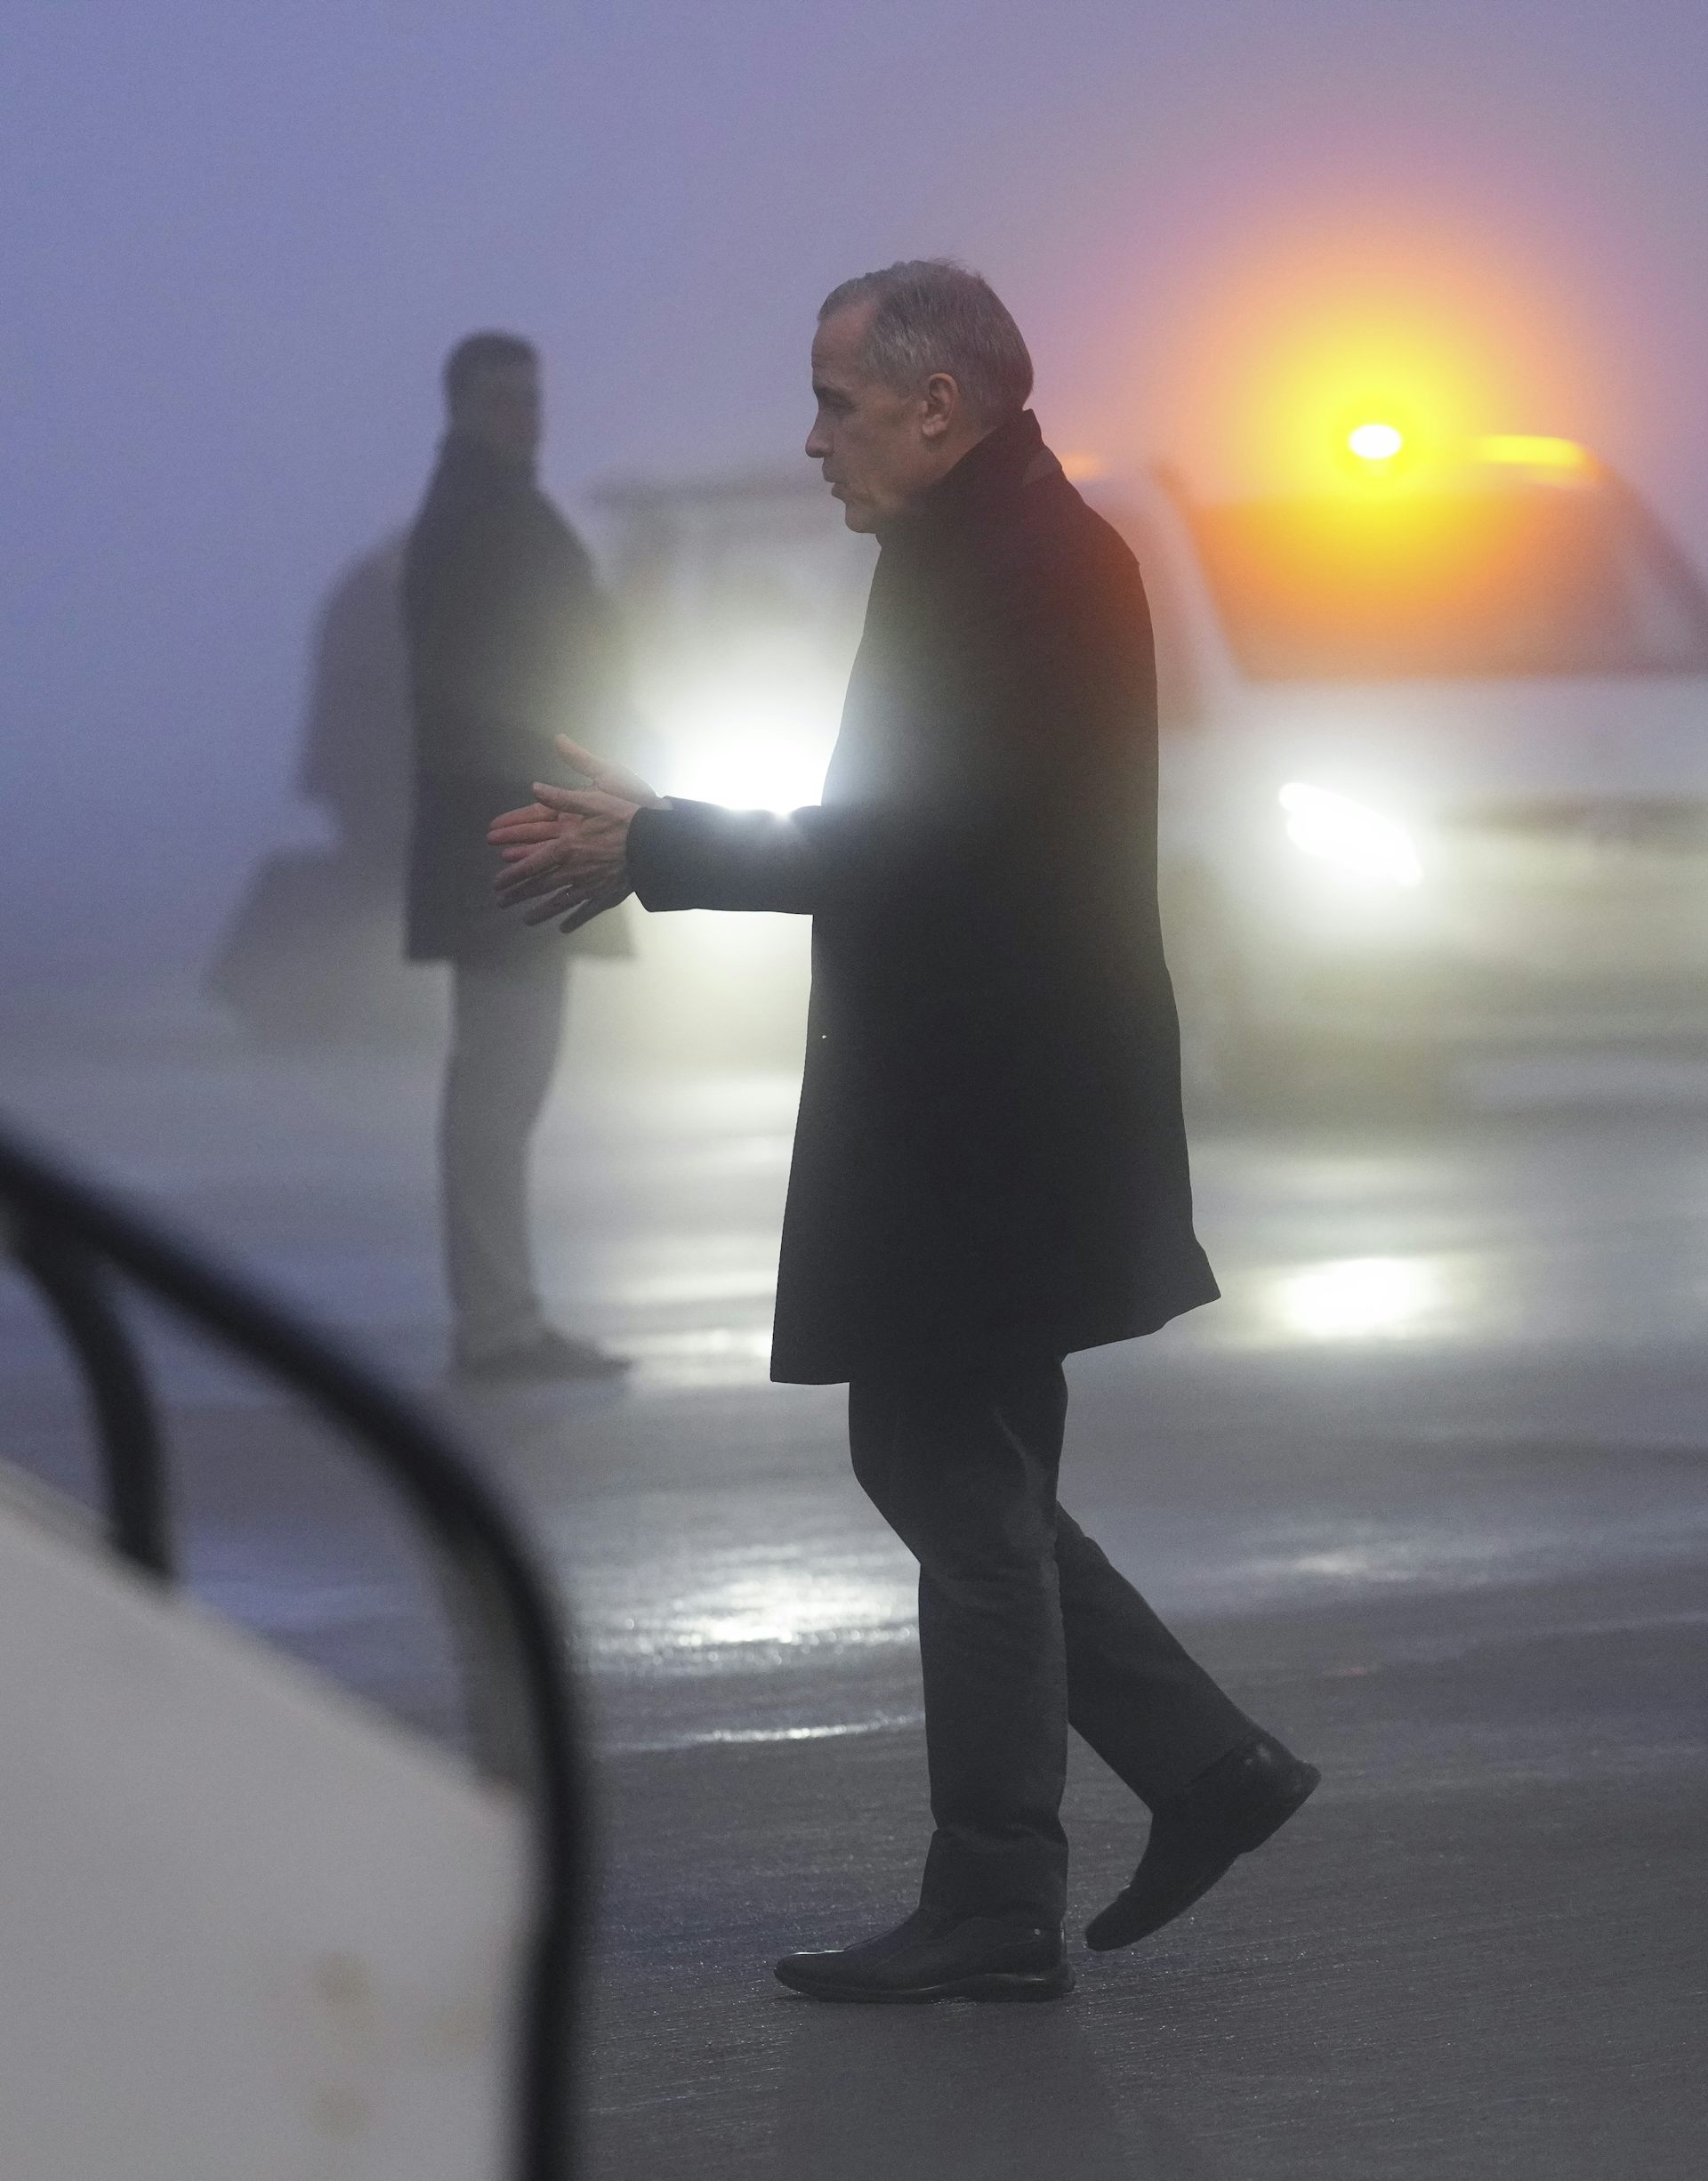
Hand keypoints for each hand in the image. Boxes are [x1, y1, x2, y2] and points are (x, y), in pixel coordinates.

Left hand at [489, 737, 662, 928]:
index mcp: (567, 847)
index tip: (497, 882)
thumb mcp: (593, 800)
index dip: (512, 875)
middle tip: (502, 902)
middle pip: (540, 887)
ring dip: (540, 912)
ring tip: (525, 920)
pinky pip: (587, 911)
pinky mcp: (607, 895)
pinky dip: (574, 920)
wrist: (655, 843)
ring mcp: (590, 886)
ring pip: (559, 902)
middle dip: (518, 895)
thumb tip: (535, 787)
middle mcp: (574, 870)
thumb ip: (562, 797)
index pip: (531, 864)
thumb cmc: (626, 818)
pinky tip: (564, 929)